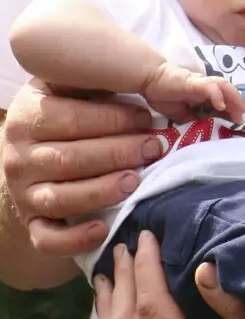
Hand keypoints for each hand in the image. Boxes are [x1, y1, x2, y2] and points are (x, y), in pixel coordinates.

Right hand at [1, 80, 165, 254]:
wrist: (27, 152)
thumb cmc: (61, 113)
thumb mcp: (68, 88)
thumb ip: (97, 83)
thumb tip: (149, 80)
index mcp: (28, 116)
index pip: (74, 119)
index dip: (114, 119)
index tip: (147, 118)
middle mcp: (18, 156)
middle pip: (72, 159)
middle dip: (118, 154)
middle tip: (153, 149)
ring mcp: (22, 193)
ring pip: (62, 198)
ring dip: (102, 192)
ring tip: (135, 183)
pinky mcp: (30, 222)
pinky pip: (47, 238)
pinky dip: (74, 239)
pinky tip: (102, 228)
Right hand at [139, 62, 244, 123]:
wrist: (150, 80)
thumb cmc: (164, 95)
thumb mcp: (181, 115)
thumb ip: (192, 121)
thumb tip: (204, 132)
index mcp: (204, 95)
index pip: (224, 101)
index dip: (233, 112)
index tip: (239, 125)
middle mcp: (206, 87)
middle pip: (228, 92)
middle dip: (238, 105)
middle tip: (243, 121)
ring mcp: (201, 83)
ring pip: (224, 86)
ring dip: (234, 99)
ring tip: (239, 113)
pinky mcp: (193, 82)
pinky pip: (209, 86)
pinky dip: (217, 95)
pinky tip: (221, 106)